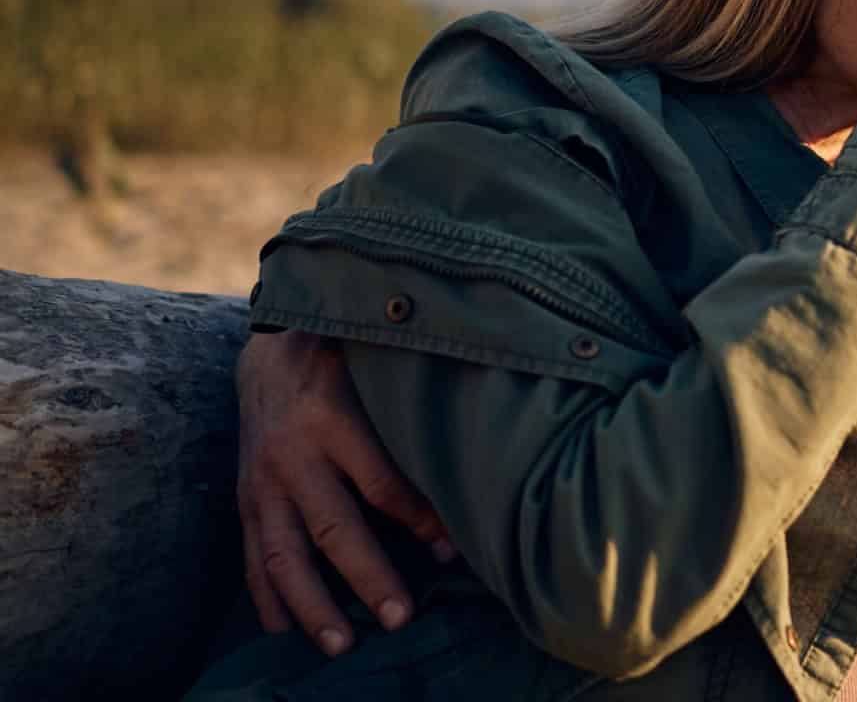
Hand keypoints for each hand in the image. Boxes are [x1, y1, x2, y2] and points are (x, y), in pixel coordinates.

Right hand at [235, 330, 453, 653]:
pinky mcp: (245, 499)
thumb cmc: (345, 367)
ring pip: (283, 553)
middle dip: (367, 576)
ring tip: (339, 646)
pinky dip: (265, 595)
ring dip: (311, 604)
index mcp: (335, 421)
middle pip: (333, 526)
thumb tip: (469, 474)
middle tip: (399, 620)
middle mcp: (294, 456)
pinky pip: (251, 555)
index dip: (418, 519)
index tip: (451, 553)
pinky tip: (282, 628)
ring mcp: (263, 482)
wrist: (272, 353)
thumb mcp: (379, 381)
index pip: (381, 481)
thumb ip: (412, 421)